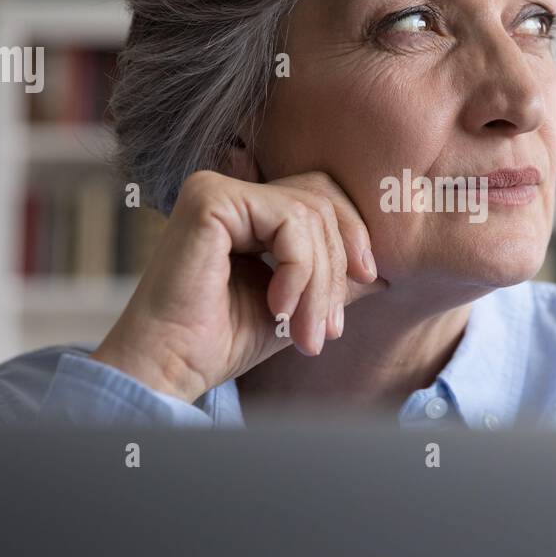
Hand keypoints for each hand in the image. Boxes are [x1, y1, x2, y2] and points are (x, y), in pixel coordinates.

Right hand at [89, 169, 386, 401]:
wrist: (169, 368)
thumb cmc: (221, 341)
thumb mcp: (296, 306)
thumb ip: (333, 281)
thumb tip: (387, 272)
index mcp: (245, 207)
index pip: (321, 199)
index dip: (353, 238)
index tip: (370, 282)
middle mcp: (228, 189)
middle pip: (322, 201)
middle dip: (339, 267)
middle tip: (329, 328)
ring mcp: (216, 189)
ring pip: (310, 214)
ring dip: (320, 282)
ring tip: (306, 333)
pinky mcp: (210, 199)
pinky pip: (287, 222)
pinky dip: (299, 270)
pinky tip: (279, 308)